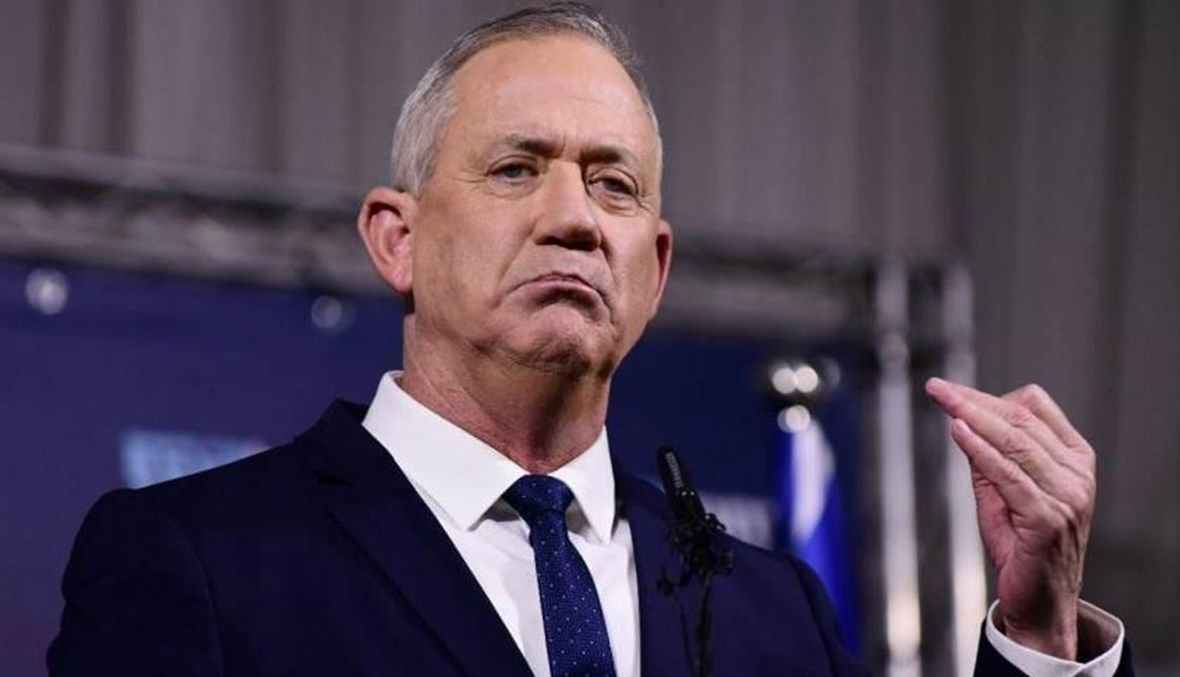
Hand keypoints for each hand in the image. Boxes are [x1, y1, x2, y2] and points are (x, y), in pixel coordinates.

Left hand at [925, 378, 1095, 659]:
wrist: (1040, 604)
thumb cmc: (1021, 546)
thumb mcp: (1002, 492)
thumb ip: (988, 457)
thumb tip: (962, 420)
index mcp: (1074, 460)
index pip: (1033, 409)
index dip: (989, 395)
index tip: (951, 390)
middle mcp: (1077, 475)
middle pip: (1020, 422)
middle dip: (973, 401)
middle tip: (937, 388)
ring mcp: (1067, 497)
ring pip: (1015, 443)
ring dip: (973, 417)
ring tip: (943, 401)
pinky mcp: (1048, 520)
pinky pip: (1009, 476)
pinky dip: (981, 451)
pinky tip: (959, 433)